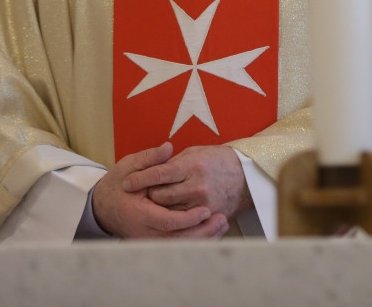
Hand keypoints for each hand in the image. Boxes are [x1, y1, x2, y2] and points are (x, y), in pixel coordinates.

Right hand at [92, 142, 228, 238]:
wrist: (103, 206)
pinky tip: (213, 231)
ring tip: (223, 224)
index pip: (166, 221)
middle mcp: (143, 232)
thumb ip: (149, 158)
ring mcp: (149, 240)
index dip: (187, 218)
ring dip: (203, 237)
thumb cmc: (118, 184)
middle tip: (222, 219)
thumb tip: (168, 148)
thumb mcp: (129, 166)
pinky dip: (196, 240)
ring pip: (179, 245)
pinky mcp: (155, 243)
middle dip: (201, 231)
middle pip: (176, 239)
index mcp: (138, 213)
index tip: (206, 210)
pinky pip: (178, 246)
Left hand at [123, 144, 252, 218]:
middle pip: (160, 195)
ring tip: (153, 201)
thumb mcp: (195, 152)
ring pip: (168, 210)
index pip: (159, 173)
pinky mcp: (207, 214)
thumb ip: (172, 161)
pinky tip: (168, 210)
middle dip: (148, 193)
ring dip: (159, 206)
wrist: (245, 176)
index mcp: (193, 166)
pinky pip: (182, 219)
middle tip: (141, 192)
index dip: (140, 178)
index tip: (126, 182)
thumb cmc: (217, 160)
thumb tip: (150, 168)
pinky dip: (172, 215)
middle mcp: (197, 185)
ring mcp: (203, 203)